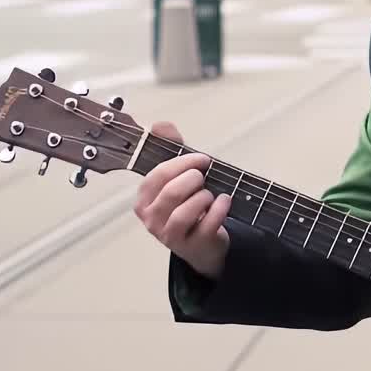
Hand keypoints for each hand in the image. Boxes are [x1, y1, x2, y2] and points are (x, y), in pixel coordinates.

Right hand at [133, 122, 230, 278]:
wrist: (204, 245)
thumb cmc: (190, 208)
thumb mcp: (180, 178)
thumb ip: (171, 150)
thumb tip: (160, 125)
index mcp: (145, 200)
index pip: (157, 176)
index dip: (182, 163)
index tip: (201, 159)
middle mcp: (152, 219)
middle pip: (171, 192)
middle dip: (193, 179)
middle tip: (204, 177)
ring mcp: (170, 236)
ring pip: (184, 212)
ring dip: (203, 197)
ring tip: (211, 194)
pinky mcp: (193, 245)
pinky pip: (206, 225)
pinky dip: (219, 210)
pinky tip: (225, 201)